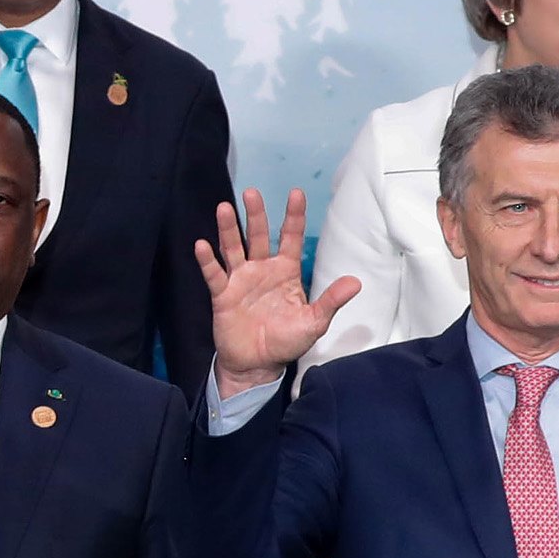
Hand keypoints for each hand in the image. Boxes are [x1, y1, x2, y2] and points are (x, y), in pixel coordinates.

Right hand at [194, 188, 358, 396]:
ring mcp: (240, 280)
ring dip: (227, 229)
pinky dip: (207, 260)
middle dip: (255, 214)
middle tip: (252, 193)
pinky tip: (202, 245)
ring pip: (233, 248)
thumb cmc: (287, 341)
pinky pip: (214, 274)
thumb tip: (356, 282)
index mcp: (285, 271)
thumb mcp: (314, 322)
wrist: (258, 364)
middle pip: (257, 236)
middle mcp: (261, 269)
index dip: (293, 216)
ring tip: (223, 208)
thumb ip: (331, 300)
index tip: (296, 193)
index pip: (290, 237)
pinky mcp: (222, 295)